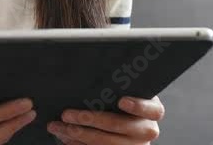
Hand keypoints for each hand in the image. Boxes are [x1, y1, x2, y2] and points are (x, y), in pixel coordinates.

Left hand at [46, 95, 163, 144]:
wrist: (119, 121)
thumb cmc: (118, 98)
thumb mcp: (122, 91)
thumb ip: (113, 85)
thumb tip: (86, 73)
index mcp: (151, 110)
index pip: (153, 110)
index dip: (138, 106)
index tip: (121, 101)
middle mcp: (146, 130)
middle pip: (120, 126)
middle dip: (91, 119)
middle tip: (67, 114)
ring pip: (107, 143)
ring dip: (79, 134)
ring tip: (59, 126)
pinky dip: (79, 144)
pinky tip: (65, 137)